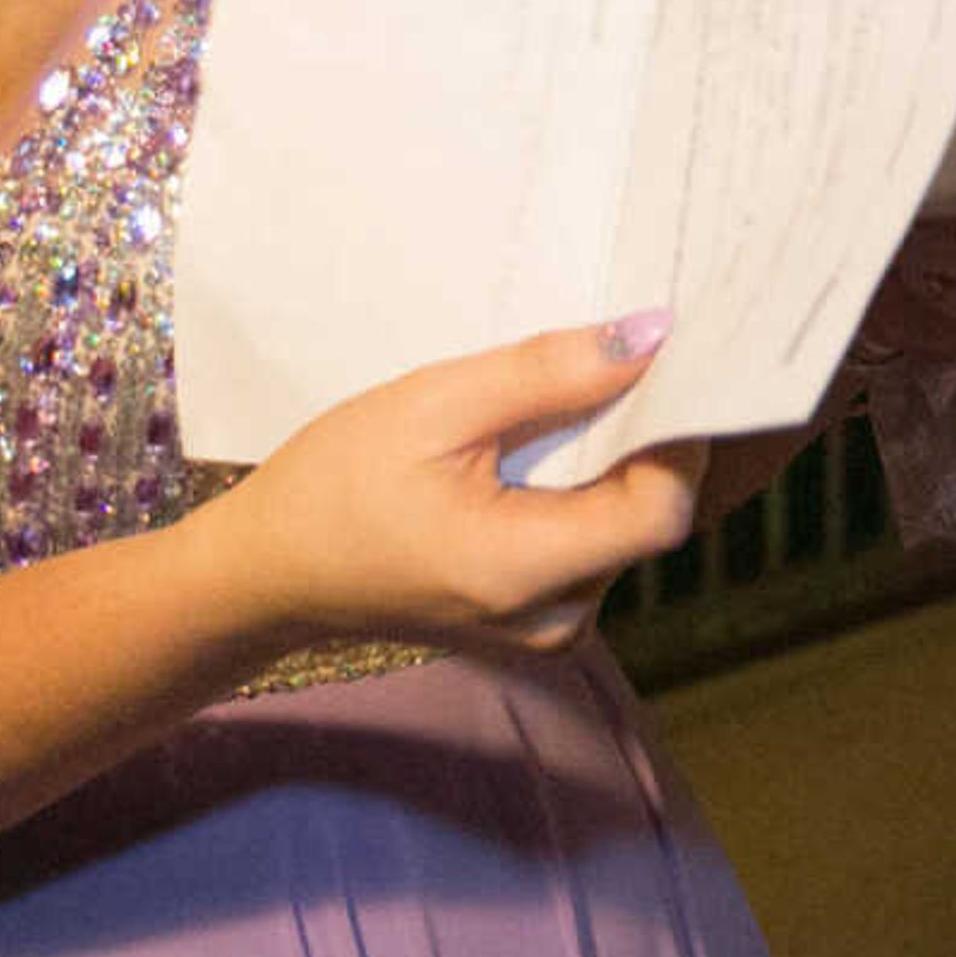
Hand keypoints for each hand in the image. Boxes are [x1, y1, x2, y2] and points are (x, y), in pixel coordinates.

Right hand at [202, 313, 704, 656]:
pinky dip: (606, 482)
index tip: (676, 360)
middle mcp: (557, 615)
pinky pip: (604, 538)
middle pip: (658, 517)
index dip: (683, 434)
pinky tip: (591, 426)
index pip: (663, 510)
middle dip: (667, 433)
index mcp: (525, 573)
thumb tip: (653, 335)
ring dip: (637, 454)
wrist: (272, 571)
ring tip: (623, 378)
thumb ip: (547, 374)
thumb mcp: (434, 406)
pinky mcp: (544, 610)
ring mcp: (554, 622)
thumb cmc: (335, 485)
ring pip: (635, 525)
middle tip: (667, 350)